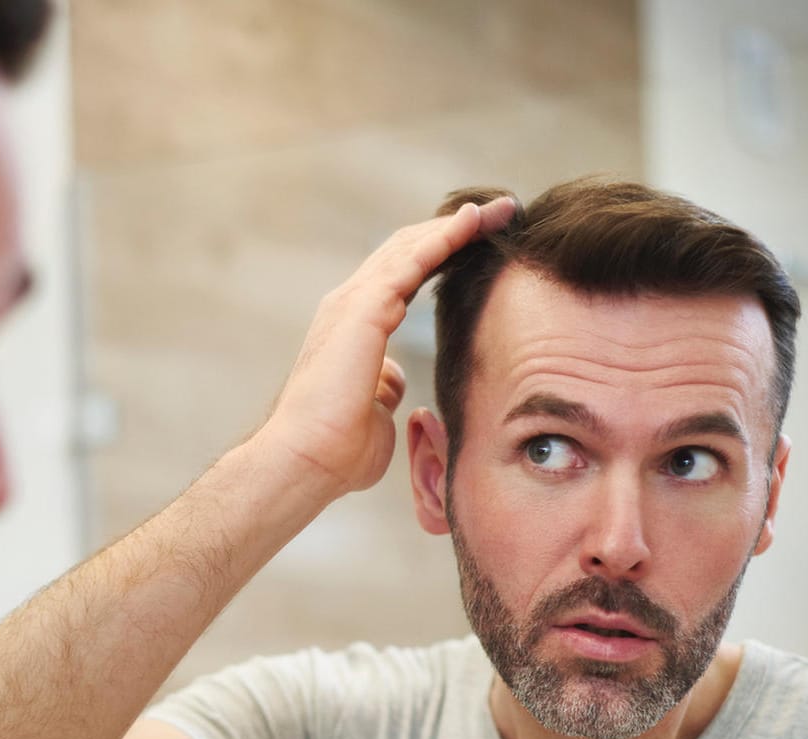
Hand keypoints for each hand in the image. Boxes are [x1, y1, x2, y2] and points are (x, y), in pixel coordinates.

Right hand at [256, 199, 515, 496]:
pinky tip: (474, 222)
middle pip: (407, 251)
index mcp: (352, 328)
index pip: (401, 277)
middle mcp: (349, 305)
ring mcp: (352, 303)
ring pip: (410, 246)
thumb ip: (384, 387)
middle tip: (500, 214)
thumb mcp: (373, 411)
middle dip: (454, 230)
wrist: (306, 460)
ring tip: (498, 209)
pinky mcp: (363, 308)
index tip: (481, 245)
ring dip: (457, 225)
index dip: (440, 255)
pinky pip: (412, 260)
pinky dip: (444, 237)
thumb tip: (393, 379)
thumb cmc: (336, 451)